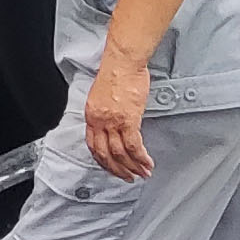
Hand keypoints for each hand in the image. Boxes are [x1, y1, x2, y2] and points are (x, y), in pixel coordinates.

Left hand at [84, 55, 154, 180]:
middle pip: (105, 154)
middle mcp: (99, 120)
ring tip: (142, 173)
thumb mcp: (102, 96)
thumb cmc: (116, 73)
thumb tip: (112, 125)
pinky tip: (148, 163)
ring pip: (120, 153)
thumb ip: (105, 113)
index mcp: (91, 115)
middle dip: (117, 169)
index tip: (111, 167)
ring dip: (133, 166)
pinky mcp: (128, 120)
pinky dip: (141, 158)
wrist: (123, 62)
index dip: (102, 160)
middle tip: (128, 177)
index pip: (92, 145)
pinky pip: (134, 146)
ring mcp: (113, 122)